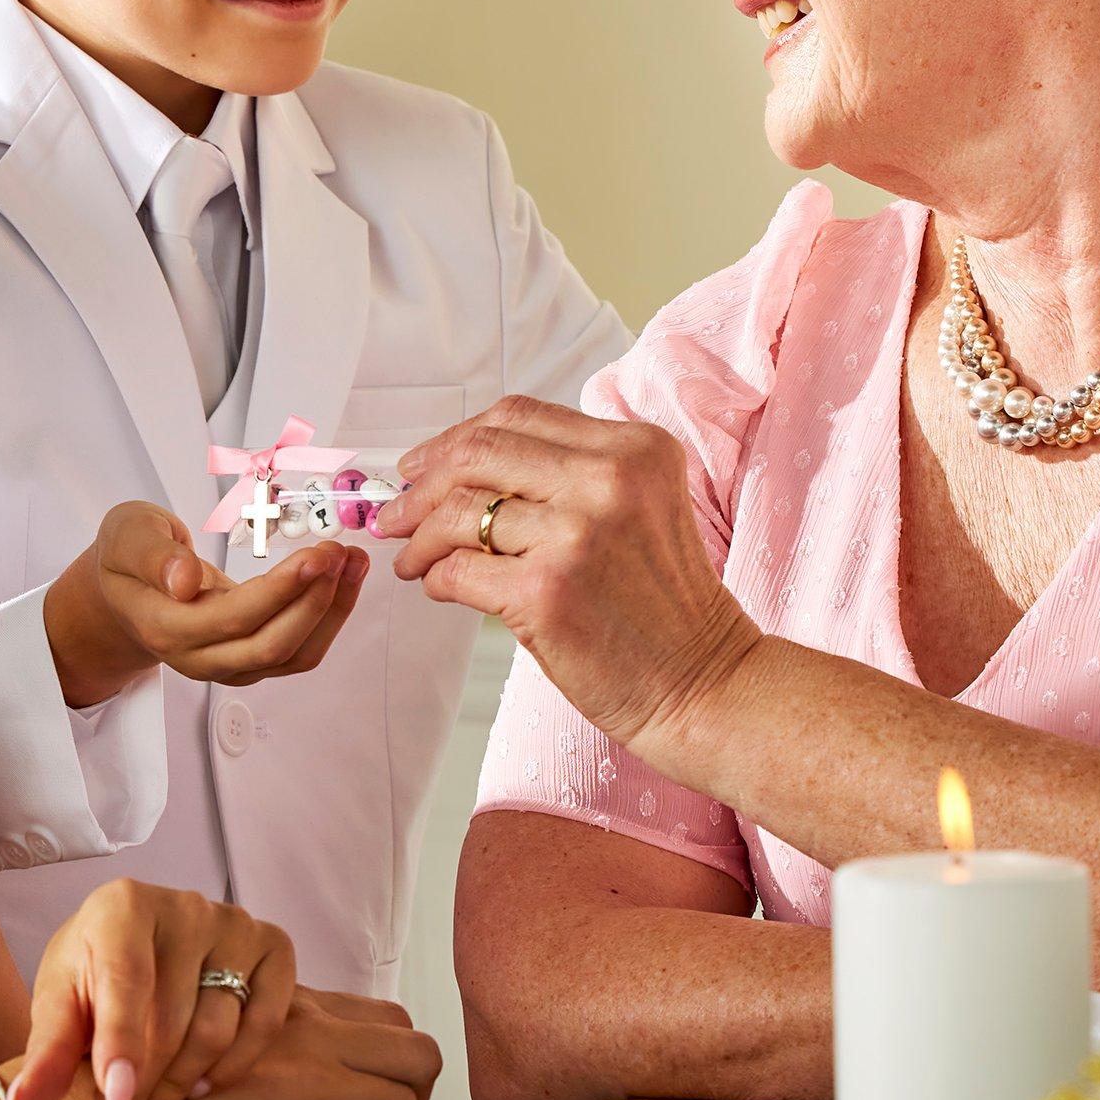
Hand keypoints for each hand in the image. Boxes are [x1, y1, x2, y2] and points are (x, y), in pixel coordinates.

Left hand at [6, 881, 297, 1099]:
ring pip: (219, 1025)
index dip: (121, 1045)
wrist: (136, 942)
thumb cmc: (94, 971)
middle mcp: (185, 905)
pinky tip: (205, 1080)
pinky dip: (237, 1062)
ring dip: (186, 1081)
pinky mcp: (271, 945)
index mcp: (123, 905)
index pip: (127, 981)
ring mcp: (234, 923)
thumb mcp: (60, 1003)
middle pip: (173, 1016)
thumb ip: (48, 1052)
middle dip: (146, 1083)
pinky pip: (266, 1018)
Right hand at [44, 501, 367, 707]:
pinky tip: (344, 579)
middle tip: (342, 552)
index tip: (317, 555)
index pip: (233, 619)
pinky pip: (298, 652)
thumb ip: (151, 555)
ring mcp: (227, 666)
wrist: (124, 590)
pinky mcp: (250, 662)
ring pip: (293, 656)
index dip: (281, 591)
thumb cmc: (128, 557)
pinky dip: (328, 617)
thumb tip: (182, 580)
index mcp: (165, 627)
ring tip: (354, 561)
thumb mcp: (127, 534)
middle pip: (271, 646)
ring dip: (332, 610)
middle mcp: (198, 658)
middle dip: (316, 600)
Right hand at [166, 987, 440, 1099]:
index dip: (395, 1060)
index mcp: (302, 1007)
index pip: (396, 1021)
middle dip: (407, 1094)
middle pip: (421, 1058)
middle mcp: (313, 1037)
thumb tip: (354, 1064)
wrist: (120, 1097)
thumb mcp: (236, 1026)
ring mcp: (307, 1083)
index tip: (373, 1084)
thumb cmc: (179, 1071)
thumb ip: (293, 1032)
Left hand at [370, 394, 760, 753]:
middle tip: (395, 511)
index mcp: (634, 448)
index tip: (422, 464)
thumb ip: (568, 475)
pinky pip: (458, 569)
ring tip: (411, 559)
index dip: (454, 438)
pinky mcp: (545, 592)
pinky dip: (436, 576)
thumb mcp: (637, 507)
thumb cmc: (661, 607)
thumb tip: (457, 469)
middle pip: (478, 452)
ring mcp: (576, 535)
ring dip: (418, 536)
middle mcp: (608, 480)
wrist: (705, 683)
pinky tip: (439, 586)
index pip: (518, 416)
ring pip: (459, 511)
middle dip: (421, 482)